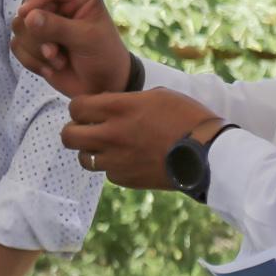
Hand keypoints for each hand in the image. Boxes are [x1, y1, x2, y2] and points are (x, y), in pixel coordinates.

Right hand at [10, 0, 133, 97]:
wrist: (102, 87)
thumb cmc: (103, 56)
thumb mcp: (86, 38)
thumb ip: (57, 27)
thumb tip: (27, 16)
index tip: (26, 15)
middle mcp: (59, 6)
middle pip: (29, 8)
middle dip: (39, 34)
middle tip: (56, 51)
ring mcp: (44, 25)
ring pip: (19, 28)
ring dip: (36, 50)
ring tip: (59, 60)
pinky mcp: (34, 44)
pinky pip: (17, 46)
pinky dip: (31, 60)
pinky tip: (51, 68)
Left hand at [59, 87, 216, 188]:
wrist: (207, 153)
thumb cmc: (187, 117)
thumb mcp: (157, 96)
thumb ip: (127, 100)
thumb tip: (109, 105)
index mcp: (119, 108)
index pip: (76, 107)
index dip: (79, 108)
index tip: (88, 109)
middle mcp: (111, 134)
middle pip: (69, 136)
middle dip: (74, 131)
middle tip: (86, 129)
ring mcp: (117, 160)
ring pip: (84, 159)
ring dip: (91, 151)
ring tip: (107, 147)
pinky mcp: (126, 179)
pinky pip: (107, 173)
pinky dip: (113, 167)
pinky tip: (129, 160)